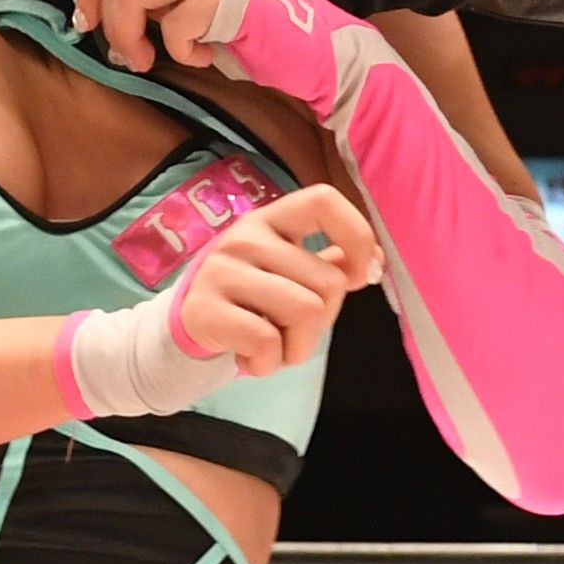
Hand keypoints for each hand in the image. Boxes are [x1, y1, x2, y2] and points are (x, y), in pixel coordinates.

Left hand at [76, 0, 244, 71]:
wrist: (312, 32)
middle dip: (111, 24)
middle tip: (125, 56)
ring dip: (129, 36)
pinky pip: (177, 26)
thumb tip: (106, 16)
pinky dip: (181, 52)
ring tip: (147, 60)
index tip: (86, 20)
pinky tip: (202, 57)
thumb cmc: (252, 17)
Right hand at [170, 185, 381, 375]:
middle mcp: (245, 236)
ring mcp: (221, 270)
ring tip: (273, 343)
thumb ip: (332, 261)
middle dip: (324, 321)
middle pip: (328, 283)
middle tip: (293, 328)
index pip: (324, 201)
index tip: (360, 276)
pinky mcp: (203, 310)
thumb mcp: (290, 268)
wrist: (191, 321)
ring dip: (298, 346)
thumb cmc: (255, 294)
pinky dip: (269, 362)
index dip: (356, 236)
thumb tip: (372, 263)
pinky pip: (267, 342)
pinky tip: (250, 354)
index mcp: (273, 218)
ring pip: (305, 312)